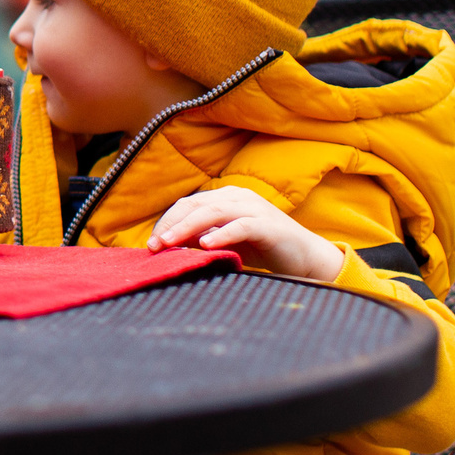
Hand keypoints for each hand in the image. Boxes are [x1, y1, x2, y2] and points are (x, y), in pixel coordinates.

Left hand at [146, 187, 344, 282]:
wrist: (304, 257)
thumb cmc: (260, 249)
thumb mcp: (224, 241)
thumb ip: (199, 237)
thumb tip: (167, 243)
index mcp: (226, 197)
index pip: (188, 205)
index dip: (167, 222)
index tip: (151, 243)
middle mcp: (238, 197)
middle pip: (196, 205)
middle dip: (171, 224)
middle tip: (154, 245)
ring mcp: (254, 208)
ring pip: (214, 212)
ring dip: (188, 227)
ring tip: (170, 243)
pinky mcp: (268, 225)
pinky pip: (241, 226)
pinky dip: (222, 234)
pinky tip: (206, 245)